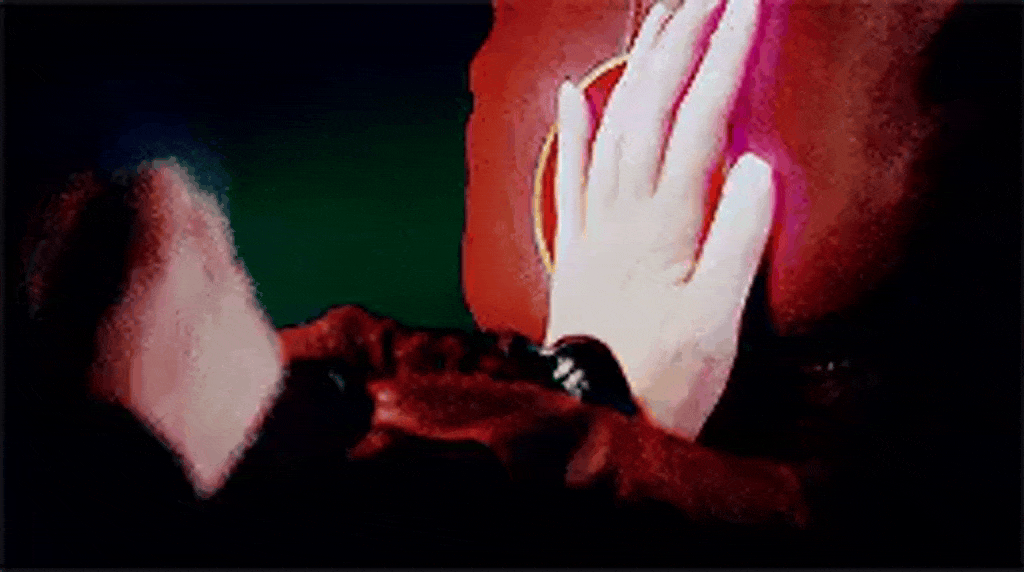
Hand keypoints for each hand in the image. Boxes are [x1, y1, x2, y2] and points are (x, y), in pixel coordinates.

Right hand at [90, 161, 283, 496]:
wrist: (149, 484)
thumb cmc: (90, 405)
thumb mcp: (55, 319)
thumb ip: (71, 245)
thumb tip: (88, 196)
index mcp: (167, 268)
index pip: (166, 184)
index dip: (137, 192)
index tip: (119, 206)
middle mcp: (224, 287)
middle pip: (207, 219)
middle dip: (175, 225)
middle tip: (138, 252)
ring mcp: (253, 324)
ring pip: (230, 269)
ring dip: (200, 274)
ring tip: (161, 316)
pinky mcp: (269, 360)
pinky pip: (247, 316)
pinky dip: (222, 319)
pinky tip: (192, 352)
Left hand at [545, 0, 773, 437]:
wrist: (591, 415)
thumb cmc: (665, 378)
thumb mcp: (718, 322)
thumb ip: (739, 242)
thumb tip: (757, 167)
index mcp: (665, 226)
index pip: (699, 124)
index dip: (724, 61)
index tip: (747, 8)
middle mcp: (623, 212)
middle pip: (650, 110)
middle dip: (680, 42)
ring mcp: (593, 225)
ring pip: (613, 128)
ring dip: (636, 69)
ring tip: (661, 20)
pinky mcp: (574, 246)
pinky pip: (570, 175)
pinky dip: (575, 130)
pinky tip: (576, 90)